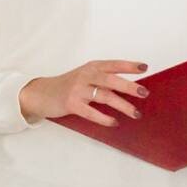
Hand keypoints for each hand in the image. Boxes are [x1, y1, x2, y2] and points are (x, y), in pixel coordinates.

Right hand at [20, 60, 148, 125]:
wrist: (41, 93)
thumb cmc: (69, 85)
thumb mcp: (86, 75)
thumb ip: (104, 79)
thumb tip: (131, 87)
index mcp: (92, 67)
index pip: (114, 64)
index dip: (129, 66)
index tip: (145, 68)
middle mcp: (86, 75)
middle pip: (111, 80)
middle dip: (129, 86)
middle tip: (144, 93)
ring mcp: (78, 90)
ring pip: (105, 96)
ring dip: (123, 106)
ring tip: (136, 113)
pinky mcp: (71, 104)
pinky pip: (91, 112)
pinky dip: (104, 118)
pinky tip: (114, 122)